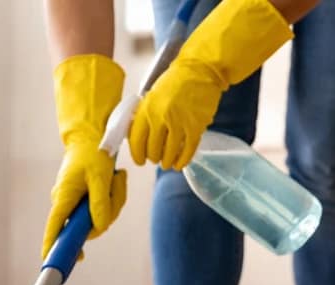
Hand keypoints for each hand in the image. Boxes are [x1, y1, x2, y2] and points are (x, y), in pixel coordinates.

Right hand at [42, 54, 126, 259]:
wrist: (92, 134)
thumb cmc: (93, 152)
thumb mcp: (100, 176)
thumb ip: (100, 203)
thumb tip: (99, 228)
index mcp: (64, 198)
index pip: (55, 228)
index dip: (52, 247)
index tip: (49, 263)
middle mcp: (67, 204)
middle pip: (87, 226)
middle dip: (107, 213)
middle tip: (117, 185)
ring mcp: (77, 203)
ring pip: (100, 218)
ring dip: (115, 201)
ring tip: (118, 178)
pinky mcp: (87, 200)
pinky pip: (104, 209)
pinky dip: (114, 198)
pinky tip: (116, 180)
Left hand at [129, 0, 292, 170]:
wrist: (200, 70)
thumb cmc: (174, 82)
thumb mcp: (151, 96)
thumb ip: (143, 116)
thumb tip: (134, 137)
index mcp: (147, 109)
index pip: (136, 141)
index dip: (137, 155)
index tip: (140, 160)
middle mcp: (161, 118)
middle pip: (152, 150)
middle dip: (153, 158)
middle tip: (155, 158)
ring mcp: (179, 123)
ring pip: (169, 154)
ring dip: (166, 162)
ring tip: (166, 163)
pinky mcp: (196, 127)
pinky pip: (187, 151)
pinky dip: (182, 161)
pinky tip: (179, 164)